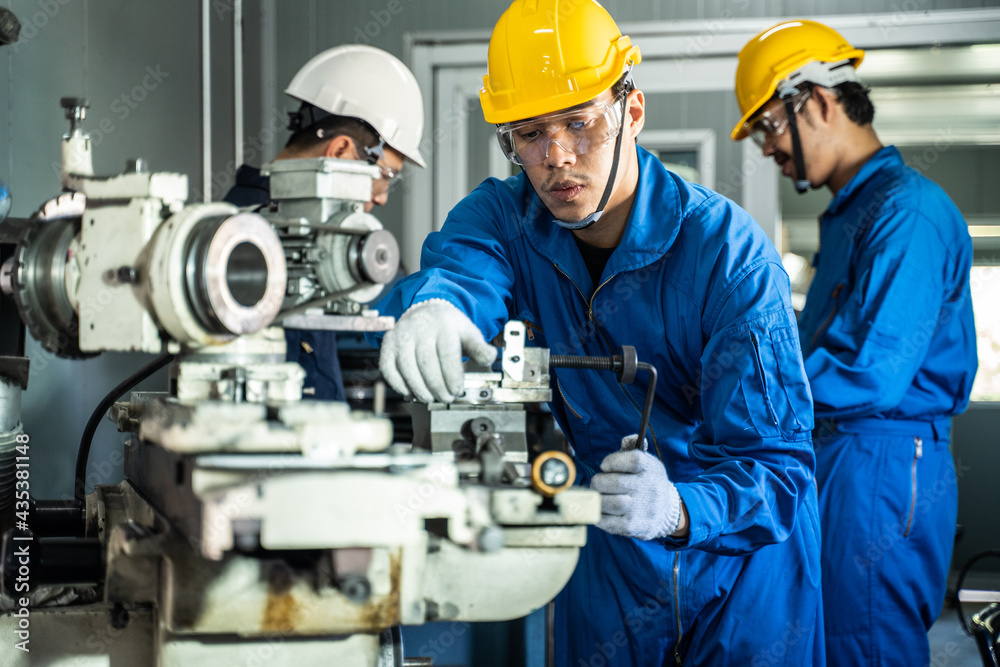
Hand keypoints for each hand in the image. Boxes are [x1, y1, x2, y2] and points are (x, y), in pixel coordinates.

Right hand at [379, 299, 496, 402]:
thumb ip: (479, 347)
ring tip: (430, 398)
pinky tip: (411, 393)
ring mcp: (401, 335)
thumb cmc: (448, 327)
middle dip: (437, 387)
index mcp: (443, 323)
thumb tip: (490, 358)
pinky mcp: (387, 344)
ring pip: (407, 369)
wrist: (424, 310)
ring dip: (420, 389)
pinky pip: (389, 369)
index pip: (447, 354)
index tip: (457, 391)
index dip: (452, 377)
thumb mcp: (468, 331)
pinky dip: (399, 385)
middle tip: (446, 398)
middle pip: (427, 364)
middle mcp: (419, 327)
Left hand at [591, 435, 682, 540]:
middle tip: (596, 483)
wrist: (668, 511)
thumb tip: (627, 439)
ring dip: (598, 499)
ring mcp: (643, 509)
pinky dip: (599, 516)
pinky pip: (610, 522)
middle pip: (616, 482)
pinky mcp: (635, 526)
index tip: (604, 466)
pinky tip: (599, 511)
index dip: (613, 461)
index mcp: (651, 469)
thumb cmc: (648, 483)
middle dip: (598, 482)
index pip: (633, 460)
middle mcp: (649, 489)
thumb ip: (632, 451)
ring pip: (611, 503)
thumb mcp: (647, 464)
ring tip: (597, 496)